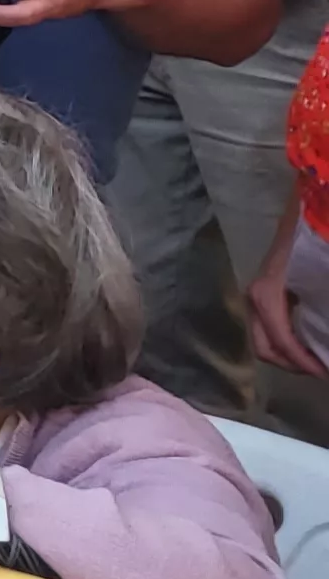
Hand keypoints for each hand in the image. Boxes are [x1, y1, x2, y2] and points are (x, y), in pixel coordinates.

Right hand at [253, 219, 327, 378]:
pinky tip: (310, 340)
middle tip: (322, 371)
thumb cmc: (314, 239)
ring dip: (290, 355)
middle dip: (294, 365)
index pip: (280, 342)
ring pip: (264, 337)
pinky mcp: (266, 289)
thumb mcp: (321, 276)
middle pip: (265, 347)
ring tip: (318, 359)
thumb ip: (321, 308)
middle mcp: (256, 296)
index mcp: (267, 295)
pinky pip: (270, 325)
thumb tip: (325, 337)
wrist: (309, 205)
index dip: (303, 364)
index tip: (326, 372)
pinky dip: (288, 340)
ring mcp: (258, 292)